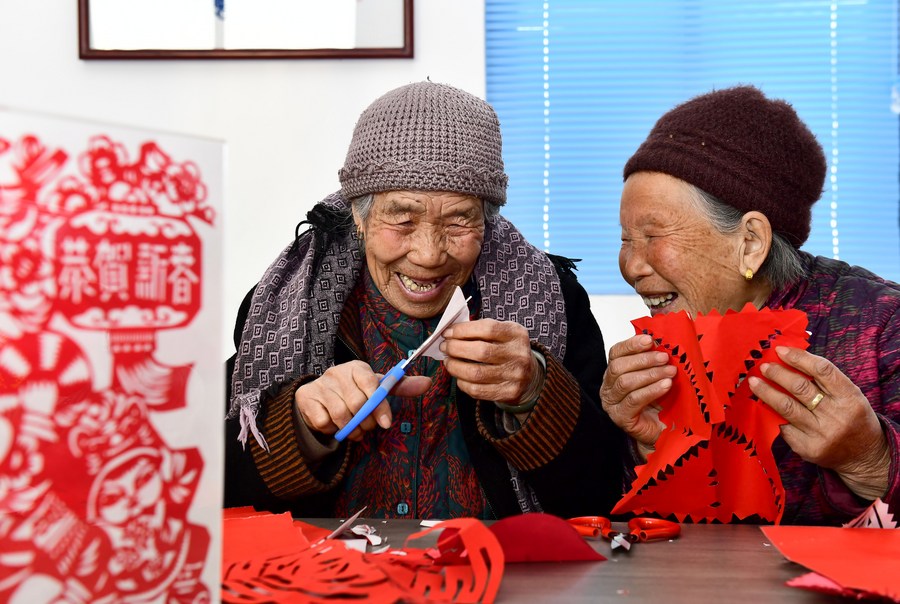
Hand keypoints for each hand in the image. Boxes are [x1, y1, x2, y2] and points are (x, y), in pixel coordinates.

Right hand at [295, 360, 430, 441]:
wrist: (319, 398)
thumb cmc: (354, 392)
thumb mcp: (376, 388)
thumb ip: (400, 387)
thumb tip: (428, 382)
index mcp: (357, 367)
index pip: (371, 384)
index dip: (380, 405)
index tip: (386, 423)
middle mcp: (337, 372)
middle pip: (357, 403)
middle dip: (365, 422)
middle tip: (367, 428)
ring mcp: (320, 384)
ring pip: (341, 415)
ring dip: (350, 430)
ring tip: (354, 430)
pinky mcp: (306, 398)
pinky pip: (324, 422)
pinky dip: (332, 429)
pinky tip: (334, 425)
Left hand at [440, 319, 537, 403]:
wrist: (530, 376)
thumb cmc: (507, 349)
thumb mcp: (503, 333)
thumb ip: (480, 330)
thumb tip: (450, 333)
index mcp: (516, 334)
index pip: (487, 328)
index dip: (463, 330)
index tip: (448, 333)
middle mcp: (519, 354)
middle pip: (480, 351)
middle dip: (455, 348)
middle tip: (445, 347)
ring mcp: (516, 375)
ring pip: (476, 373)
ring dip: (455, 367)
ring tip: (448, 361)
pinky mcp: (509, 393)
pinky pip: (477, 390)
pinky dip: (462, 383)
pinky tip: (459, 377)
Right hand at [599, 334, 676, 458]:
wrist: (664, 432)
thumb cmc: (660, 403)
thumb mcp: (657, 376)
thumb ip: (655, 360)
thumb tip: (663, 341)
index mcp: (614, 373)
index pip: (616, 353)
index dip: (631, 344)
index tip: (650, 340)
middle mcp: (608, 387)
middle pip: (618, 366)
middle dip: (644, 360)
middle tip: (665, 357)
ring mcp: (612, 404)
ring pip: (625, 382)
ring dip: (650, 374)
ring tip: (670, 372)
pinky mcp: (620, 418)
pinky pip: (633, 400)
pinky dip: (651, 390)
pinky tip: (666, 385)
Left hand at [748, 346, 889, 499]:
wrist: (864, 456)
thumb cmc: (852, 417)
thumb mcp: (850, 395)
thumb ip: (825, 379)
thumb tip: (789, 358)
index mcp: (850, 397)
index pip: (822, 370)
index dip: (799, 358)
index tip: (780, 351)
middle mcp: (837, 416)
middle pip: (800, 388)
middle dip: (777, 374)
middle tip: (764, 366)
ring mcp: (821, 434)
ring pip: (786, 407)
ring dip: (766, 392)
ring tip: (754, 382)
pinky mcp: (808, 448)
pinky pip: (783, 427)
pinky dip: (773, 414)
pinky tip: (763, 406)